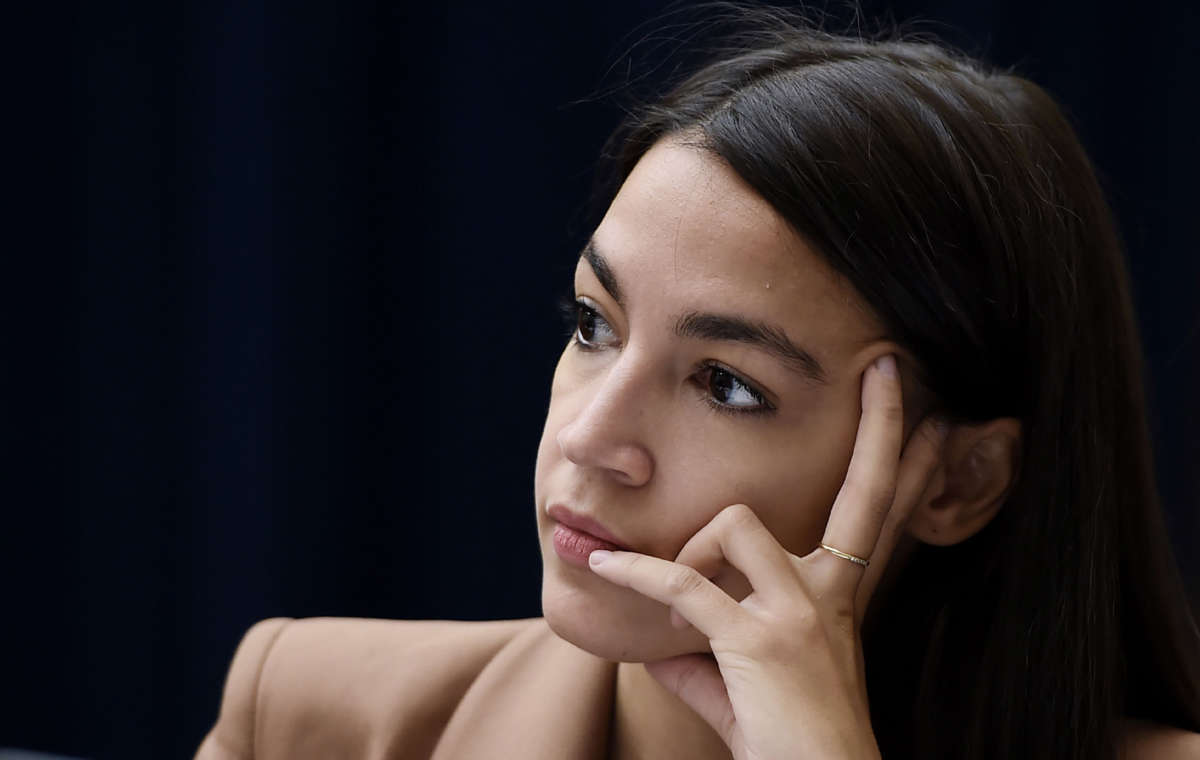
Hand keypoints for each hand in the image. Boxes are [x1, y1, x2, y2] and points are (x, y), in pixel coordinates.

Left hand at [586, 354, 947, 759]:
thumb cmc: (783, 743)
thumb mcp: (743, 683)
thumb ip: (704, 653)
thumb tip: (655, 640)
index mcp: (839, 595)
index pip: (878, 514)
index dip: (905, 462)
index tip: (932, 417)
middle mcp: (831, 591)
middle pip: (864, 490)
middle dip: (882, 424)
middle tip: (893, 365)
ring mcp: (802, 610)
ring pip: (734, 525)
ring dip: (690, 552)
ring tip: (674, 593)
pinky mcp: (760, 639)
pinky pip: (683, 587)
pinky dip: (637, 577)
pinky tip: (607, 568)